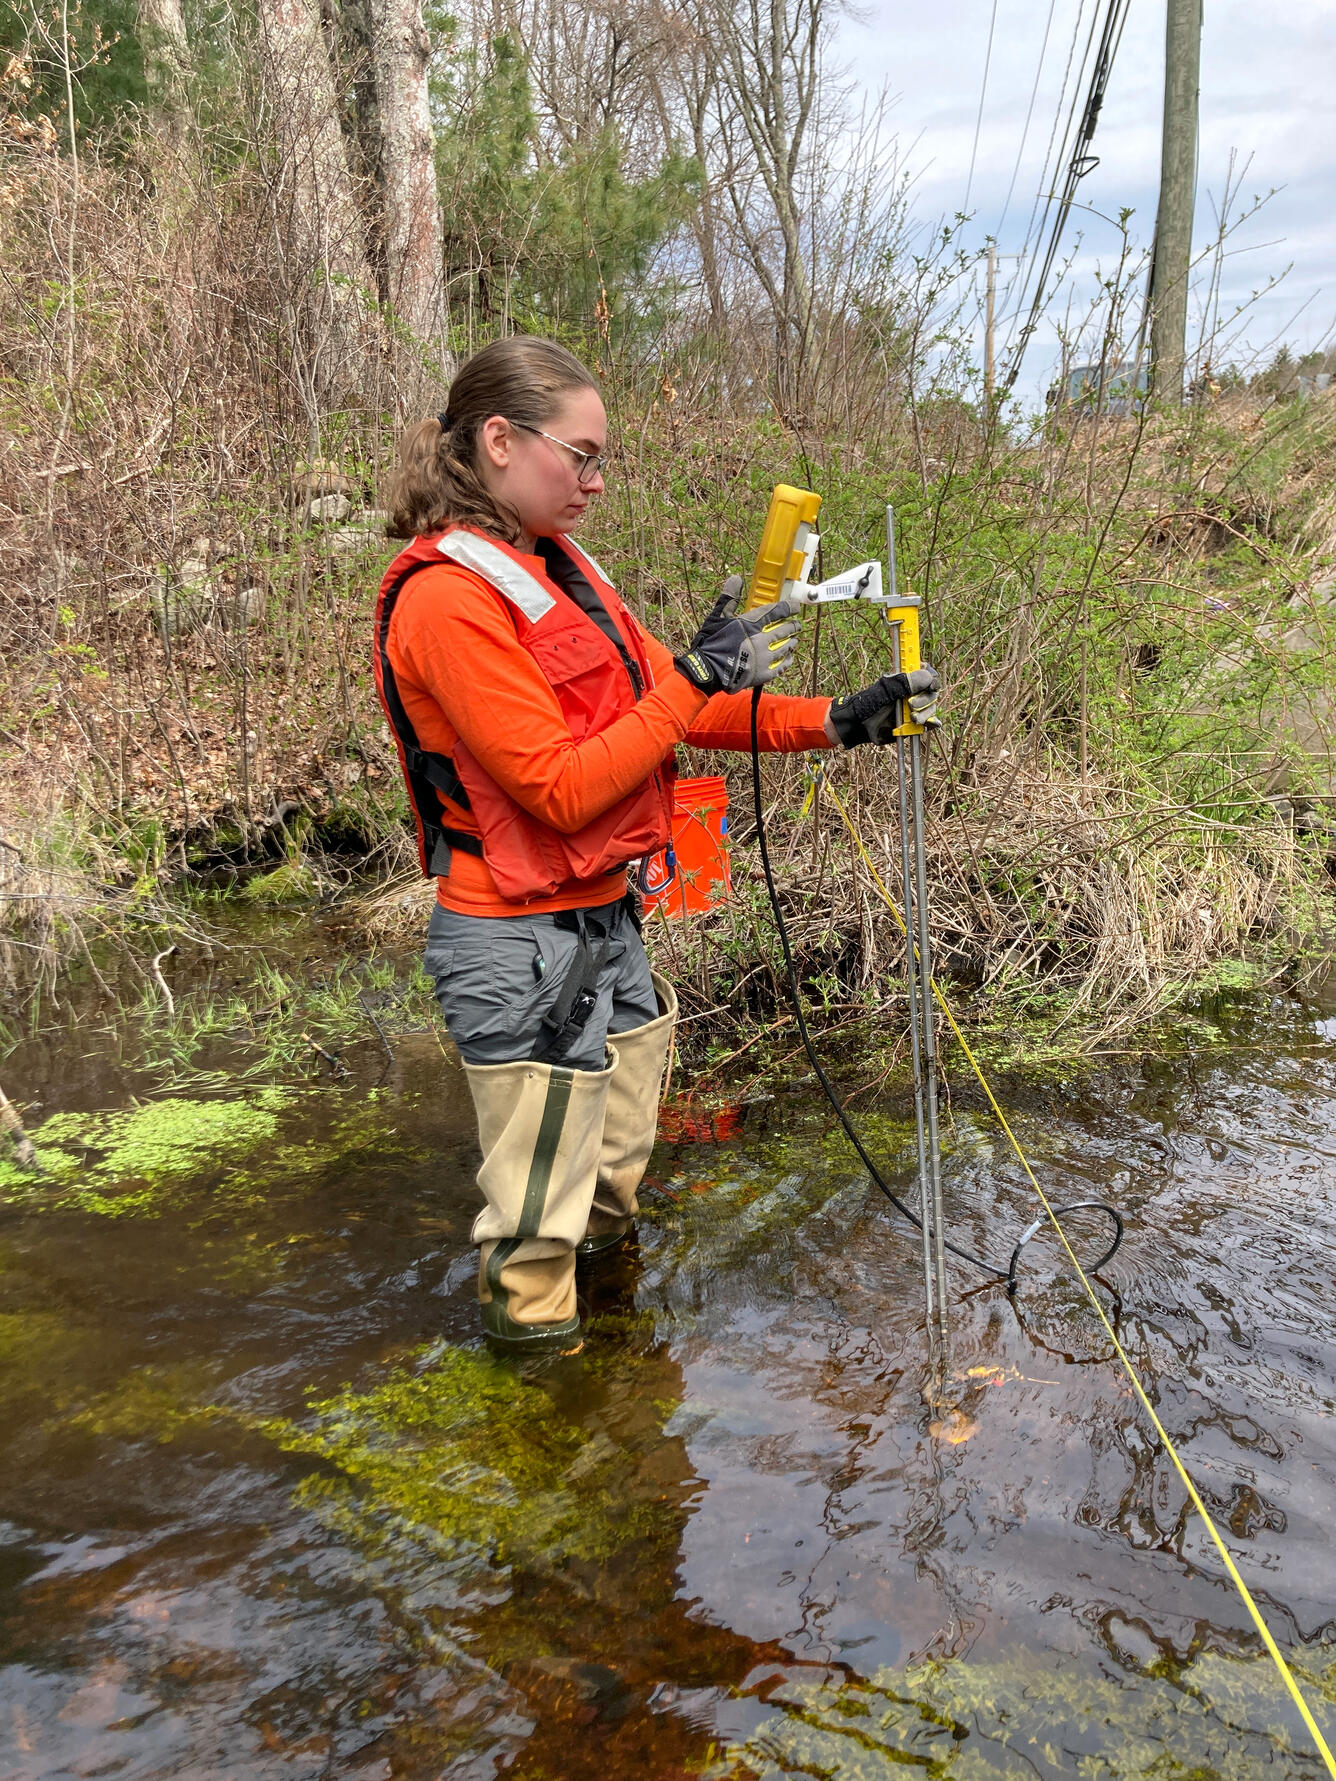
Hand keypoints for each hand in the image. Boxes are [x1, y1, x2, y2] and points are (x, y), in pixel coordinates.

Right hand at [674, 576, 799, 694]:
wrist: (707, 671)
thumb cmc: (711, 643)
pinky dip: (786, 661)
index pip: (776, 612)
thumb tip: (736, 578)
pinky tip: (789, 658)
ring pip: (785, 647)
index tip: (795, 607)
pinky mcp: (763, 673)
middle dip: (793, 626)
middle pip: (784, 630)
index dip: (789, 608)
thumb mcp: (717, 617)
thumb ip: (729, 598)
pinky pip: (781, 666)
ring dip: (792, 642)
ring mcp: (764, 658)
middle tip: (797, 625)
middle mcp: (761, 639)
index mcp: (751, 624)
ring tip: (794, 640)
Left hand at [827, 666, 940, 747]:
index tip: (930, 685)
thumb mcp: (884, 690)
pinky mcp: (915, 723)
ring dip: (925, 713)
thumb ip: (904, 683)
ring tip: (912, 718)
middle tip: (910, 704)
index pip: (928, 673)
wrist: (859, 726)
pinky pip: (931, 722)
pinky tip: (924, 724)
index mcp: (906, 679)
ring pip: (932, 708)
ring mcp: (915, 708)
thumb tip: (927, 677)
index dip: (932, 678)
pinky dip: (931, 723)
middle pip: (932, 692)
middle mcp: (913, 692)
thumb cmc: (867, 704)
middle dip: (925, 699)